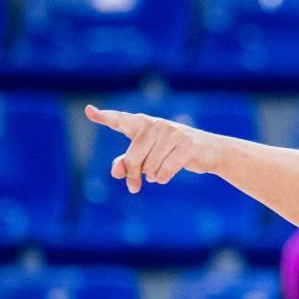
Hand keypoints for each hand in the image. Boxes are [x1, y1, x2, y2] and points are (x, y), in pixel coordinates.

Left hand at [84, 105, 221, 193]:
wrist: (209, 151)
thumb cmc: (172, 152)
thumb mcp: (148, 156)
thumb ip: (127, 163)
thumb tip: (116, 173)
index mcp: (143, 124)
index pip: (120, 120)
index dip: (104, 117)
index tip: (88, 111)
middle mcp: (156, 124)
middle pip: (133, 159)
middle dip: (133, 176)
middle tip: (133, 187)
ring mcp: (173, 133)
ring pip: (150, 168)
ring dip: (152, 177)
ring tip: (160, 172)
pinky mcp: (187, 144)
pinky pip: (165, 171)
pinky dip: (163, 179)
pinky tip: (166, 175)